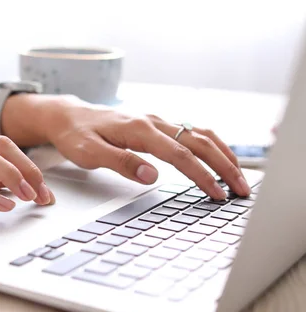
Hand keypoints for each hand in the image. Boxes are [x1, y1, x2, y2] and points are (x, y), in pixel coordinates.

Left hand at [44, 97, 250, 198]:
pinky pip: (191, 132)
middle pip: (199, 141)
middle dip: (224, 166)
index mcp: (138, 129)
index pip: (179, 154)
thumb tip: (152, 176)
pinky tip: (219, 158)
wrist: (68, 116)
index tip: (217, 194)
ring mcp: (157, 121)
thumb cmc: (76, 135)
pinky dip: (211, 145)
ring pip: (199, 134)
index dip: (201, 175)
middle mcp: (153, 122)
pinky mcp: (156, 125)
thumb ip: (120, 162)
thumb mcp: (89, 153)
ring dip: (222, 154)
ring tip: (238, 176)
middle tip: (242, 190)